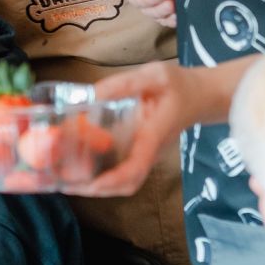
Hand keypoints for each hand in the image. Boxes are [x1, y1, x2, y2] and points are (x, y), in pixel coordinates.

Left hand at [66, 60, 203, 196]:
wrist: (200, 96)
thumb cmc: (178, 85)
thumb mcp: (154, 75)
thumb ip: (124, 83)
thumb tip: (91, 95)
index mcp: (154, 135)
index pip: (137, 166)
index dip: (114, 179)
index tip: (91, 184)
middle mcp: (150, 152)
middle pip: (127, 184)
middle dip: (96, 189)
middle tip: (64, 183)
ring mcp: (146, 155)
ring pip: (124, 182)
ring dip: (95, 185)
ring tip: (64, 177)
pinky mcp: (141, 153)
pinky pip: (122, 171)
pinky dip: (100, 174)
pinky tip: (78, 164)